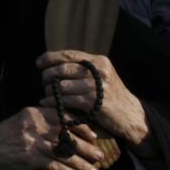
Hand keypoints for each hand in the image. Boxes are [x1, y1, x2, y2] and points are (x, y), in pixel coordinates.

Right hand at [0, 106, 102, 169]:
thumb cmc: (6, 134)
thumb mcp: (24, 120)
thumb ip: (43, 120)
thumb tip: (68, 127)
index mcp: (35, 112)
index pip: (64, 116)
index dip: (81, 127)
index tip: (92, 135)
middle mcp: (36, 125)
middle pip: (69, 136)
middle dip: (87, 147)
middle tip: (99, 155)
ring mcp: (35, 142)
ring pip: (66, 153)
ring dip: (83, 163)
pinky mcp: (33, 159)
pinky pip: (57, 167)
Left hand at [37, 50, 156, 156]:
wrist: (131, 115)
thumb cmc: (111, 95)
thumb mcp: (101, 76)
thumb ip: (83, 68)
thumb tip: (53, 63)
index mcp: (99, 61)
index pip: (69, 55)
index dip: (50, 57)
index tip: (38, 63)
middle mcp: (98, 71)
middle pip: (62, 69)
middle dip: (47, 76)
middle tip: (43, 82)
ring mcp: (96, 87)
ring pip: (61, 86)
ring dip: (49, 91)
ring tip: (46, 94)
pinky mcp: (93, 103)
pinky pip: (66, 100)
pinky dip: (53, 102)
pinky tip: (48, 103)